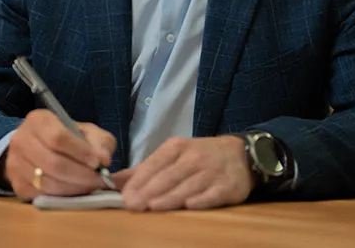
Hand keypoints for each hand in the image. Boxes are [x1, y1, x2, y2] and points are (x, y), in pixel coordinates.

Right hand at [4, 109, 115, 200]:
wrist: (38, 148)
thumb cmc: (66, 138)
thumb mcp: (85, 131)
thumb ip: (98, 142)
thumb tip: (103, 160)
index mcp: (38, 120)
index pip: (58, 137)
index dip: (80, 152)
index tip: (98, 163)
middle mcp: (21, 140)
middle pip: (53, 163)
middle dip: (81, 174)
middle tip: (99, 180)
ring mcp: (15, 164)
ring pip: (47, 183)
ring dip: (74, 188)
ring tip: (91, 186)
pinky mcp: (16, 185)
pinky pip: (42, 196)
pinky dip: (62, 197)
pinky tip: (75, 192)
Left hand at [115, 136, 255, 211]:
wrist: (240, 155)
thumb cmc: (200, 157)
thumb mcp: (173, 155)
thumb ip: (144, 170)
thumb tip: (114, 182)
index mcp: (177, 147)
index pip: (154, 164)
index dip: (139, 180)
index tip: (124, 196)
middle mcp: (194, 157)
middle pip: (169, 176)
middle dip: (149, 191)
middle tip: (132, 205)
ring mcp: (211, 172)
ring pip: (187, 186)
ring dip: (170, 197)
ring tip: (152, 207)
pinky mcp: (227, 186)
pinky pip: (211, 194)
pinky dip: (200, 200)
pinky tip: (188, 206)